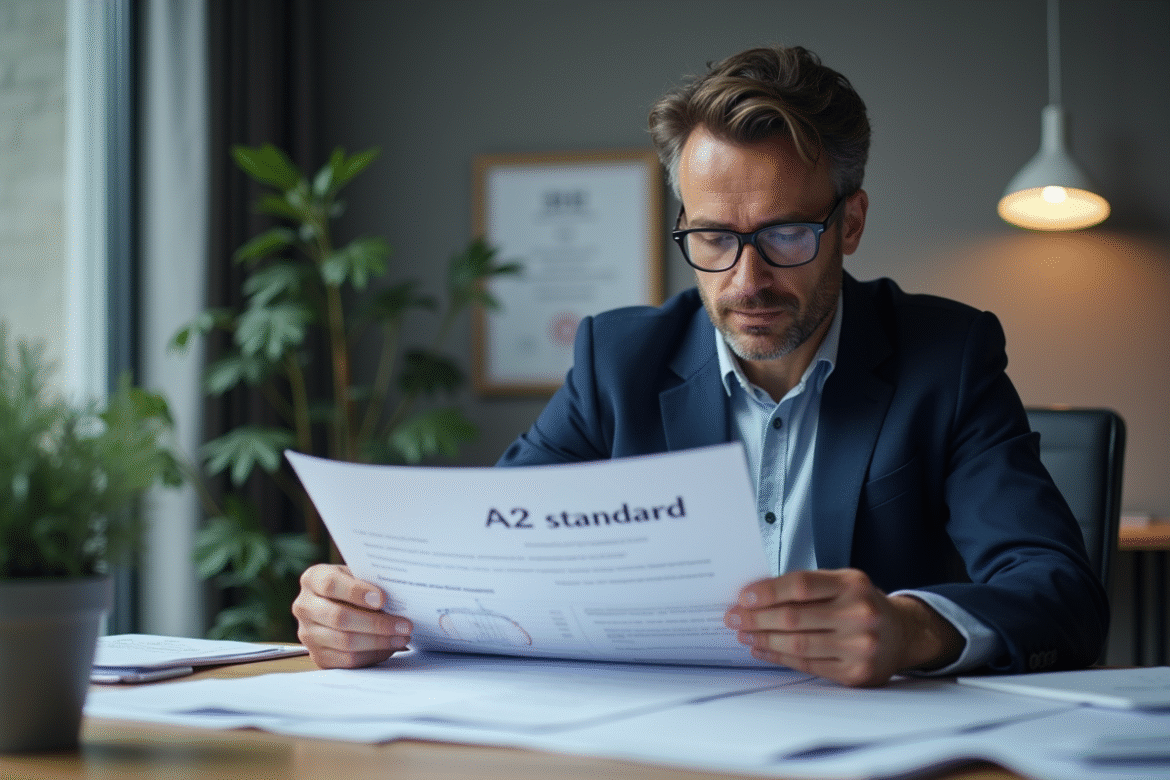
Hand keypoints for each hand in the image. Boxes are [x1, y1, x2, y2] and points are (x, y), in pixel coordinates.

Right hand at [292, 564, 412, 668]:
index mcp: (312, 579)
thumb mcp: (357, 576)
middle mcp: (304, 606)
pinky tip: (389, 647)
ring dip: (379, 641)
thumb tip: (398, 594)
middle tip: (404, 624)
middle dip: (376, 623)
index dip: (357, 592)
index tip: (383, 599)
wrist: (339, 606)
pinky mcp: (318, 656)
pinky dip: (372, 654)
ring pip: (345, 642)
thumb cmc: (354, 587)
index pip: (330, 584)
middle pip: (339, 617)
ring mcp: (308, 634)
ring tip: (402, 636)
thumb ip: (370, 581)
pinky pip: (347, 660)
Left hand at [724, 568, 963, 686]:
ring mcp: (859, 647)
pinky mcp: (855, 673)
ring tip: (743, 634)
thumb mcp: (844, 583)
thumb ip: (808, 586)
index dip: (768, 591)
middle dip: (756, 618)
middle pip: (794, 617)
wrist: (904, 635)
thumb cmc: (862, 604)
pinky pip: (807, 665)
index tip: (743, 596)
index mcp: (853, 585)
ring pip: (797, 644)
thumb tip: (756, 595)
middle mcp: (859, 614)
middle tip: (733, 617)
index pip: (802, 585)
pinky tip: (762, 649)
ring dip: (763, 639)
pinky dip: (779, 657)